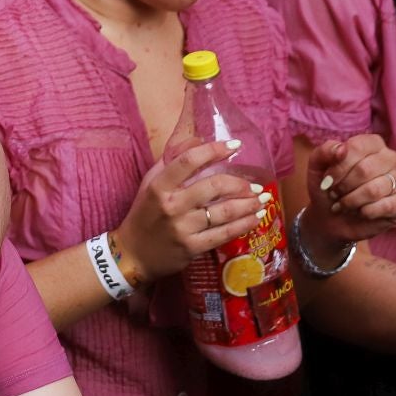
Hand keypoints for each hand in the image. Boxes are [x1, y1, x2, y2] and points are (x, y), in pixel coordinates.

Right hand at [112, 140, 267, 282]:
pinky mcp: (192, 247)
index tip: (235, 146)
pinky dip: (244, 225)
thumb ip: (172, 161)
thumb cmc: (143, 215)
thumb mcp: (150, 184)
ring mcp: (182, 228)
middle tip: (254, 184)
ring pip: (224, 212)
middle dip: (240, 184)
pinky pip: (224, 234)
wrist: (132, 255)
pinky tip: (255, 218)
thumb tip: (198, 139)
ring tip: (262, 198)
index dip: (214, 150)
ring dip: (248, 204)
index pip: (189, 161)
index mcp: (159, 186)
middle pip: (214, 186)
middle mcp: (171, 205)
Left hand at [301, 135, 395, 252]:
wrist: (330, 218)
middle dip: (343, 186)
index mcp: (371, 144)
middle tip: (335, 194)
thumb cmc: (327, 188)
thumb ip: (324, 151)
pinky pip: (387, 206)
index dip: (338, 167)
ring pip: (374, 190)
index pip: (357, 147)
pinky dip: (366, 212)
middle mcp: (389, 158)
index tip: (327, 181)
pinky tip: (360, 212)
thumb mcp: (317, 167)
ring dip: (351, 201)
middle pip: (365, 169)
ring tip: (344, 204)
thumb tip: (341, 149)